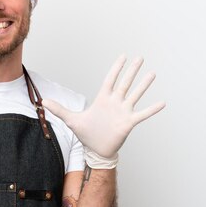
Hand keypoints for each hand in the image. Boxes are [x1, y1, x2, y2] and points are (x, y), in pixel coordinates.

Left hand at [43, 55, 164, 158]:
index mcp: (103, 99)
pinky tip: (162, 102)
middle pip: (125, 83)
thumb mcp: (71, 120)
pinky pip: (142, 114)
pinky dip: (152, 109)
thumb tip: (43, 102)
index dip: (116, 68)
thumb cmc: (86, 134)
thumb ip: (59, 109)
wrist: (96, 149)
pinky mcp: (128, 122)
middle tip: (140, 58)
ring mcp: (123, 111)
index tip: (123, 56)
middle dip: (132, 70)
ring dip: (143, 85)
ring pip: (135, 95)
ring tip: (152, 74)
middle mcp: (115, 102)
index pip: (111, 79)